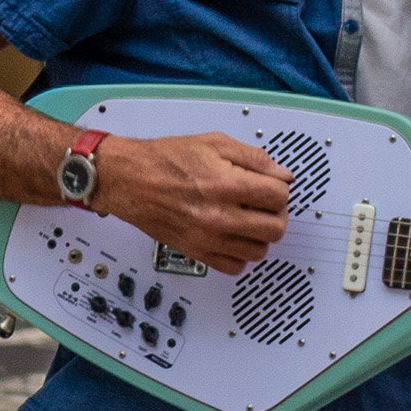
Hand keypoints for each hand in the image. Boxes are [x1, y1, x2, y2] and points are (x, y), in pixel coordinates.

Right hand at [94, 127, 292, 271]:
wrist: (129, 179)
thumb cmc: (165, 160)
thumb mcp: (214, 143)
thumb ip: (253, 157)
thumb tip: (281, 174)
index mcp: (227, 184)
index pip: (279, 196)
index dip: (281, 188)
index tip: (273, 186)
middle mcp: (219, 215)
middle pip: (275, 228)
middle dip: (276, 214)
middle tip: (267, 205)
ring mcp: (208, 238)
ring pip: (259, 252)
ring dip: (261, 236)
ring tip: (250, 221)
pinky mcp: (197, 252)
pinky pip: (235, 267)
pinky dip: (241, 255)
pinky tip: (235, 237)